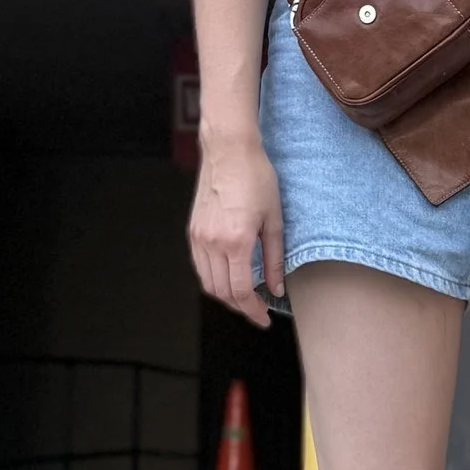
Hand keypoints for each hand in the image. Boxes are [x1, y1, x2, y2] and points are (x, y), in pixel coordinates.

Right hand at [188, 131, 285, 325]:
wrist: (229, 151)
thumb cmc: (255, 177)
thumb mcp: (275, 220)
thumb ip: (275, 259)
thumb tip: (276, 287)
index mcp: (236, 241)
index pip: (241, 291)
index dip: (253, 310)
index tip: (263, 318)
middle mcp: (212, 242)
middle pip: (221, 292)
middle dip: (240, 307)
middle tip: (257, 310)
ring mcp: (199, 236)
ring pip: (208, 282)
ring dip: (225, 296)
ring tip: (244, 297)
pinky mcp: (193, 230)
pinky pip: (200, 266)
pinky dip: (213, 279)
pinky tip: (228, 277)